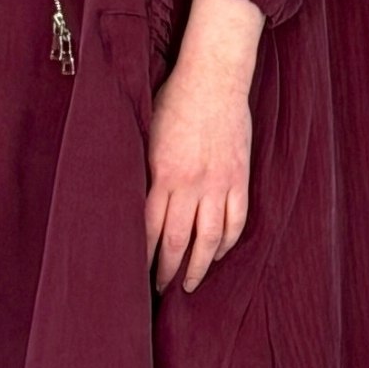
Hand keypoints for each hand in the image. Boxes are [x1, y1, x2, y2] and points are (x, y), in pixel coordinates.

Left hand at [144, 0, 262, 292]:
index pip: (150, 229)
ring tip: (191, 284)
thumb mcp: (145, 135)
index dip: (144, 256)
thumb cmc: (172, 101)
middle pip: (180, 241)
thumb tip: (128, 203)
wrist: (213, 78)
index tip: (135, 275)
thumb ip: (141, 171)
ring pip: (211, 238)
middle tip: (160, 289)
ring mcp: (220, 183)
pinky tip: (218, 253)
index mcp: (163, 174)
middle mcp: (192, 184)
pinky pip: (237, 220)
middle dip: (169, 270)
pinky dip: (228, 242)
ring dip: (200, 266)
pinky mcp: (240, 177)